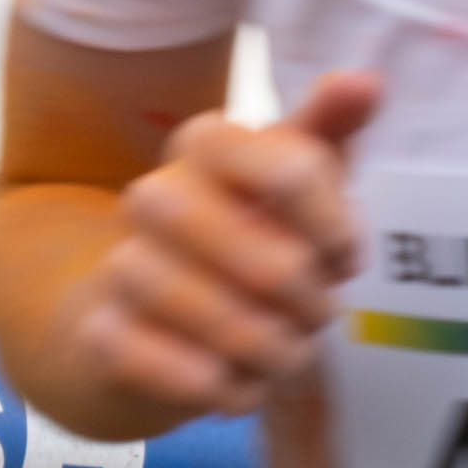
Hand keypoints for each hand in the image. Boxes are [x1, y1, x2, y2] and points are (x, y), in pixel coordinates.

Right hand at [70, 71, 381, 422]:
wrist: (152, 318)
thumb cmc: (247, 237)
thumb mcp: (297, 182)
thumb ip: (328, 133)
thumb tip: (366, 79)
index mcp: (207, 147)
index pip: (289, 167)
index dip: (336, 226)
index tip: (347, 257)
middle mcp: (155, 198)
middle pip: (266, 260)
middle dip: (307, 300)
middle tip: (318, 312)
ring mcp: (120, 265)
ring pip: (216, 316)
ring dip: (271, 349)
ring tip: (287, 353)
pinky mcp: (102, 335)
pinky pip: (166, 367)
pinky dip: (219, 387)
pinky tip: (240, 385)